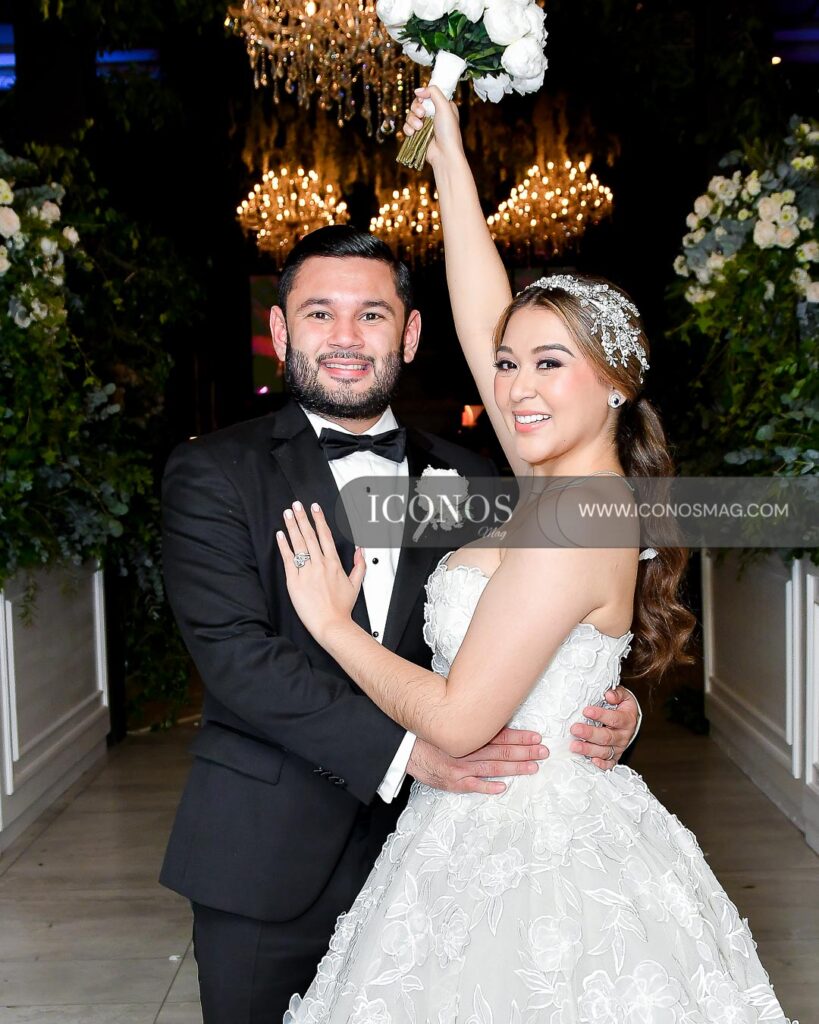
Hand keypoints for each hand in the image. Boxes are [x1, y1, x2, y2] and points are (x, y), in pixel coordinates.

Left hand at [276, 501, 364, 642]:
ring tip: (287, 514)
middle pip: (309, 535)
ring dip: (292, 526)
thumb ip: (359, 565)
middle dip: (303, 518)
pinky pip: (288, 559)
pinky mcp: (295, 581)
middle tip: (297, 505)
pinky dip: (284, 546)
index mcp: (334, 564)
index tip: (315, 508)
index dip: (319, 520)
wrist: (331, 624)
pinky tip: (280, 534)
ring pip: (298, 543)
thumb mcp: (356, 584)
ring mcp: (307, 572)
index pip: (325, 536)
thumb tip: (361, 550)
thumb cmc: (342, 607)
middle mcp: (320, 564)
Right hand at [402, 85, 462, 166]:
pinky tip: (412, 133)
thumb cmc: (448, 131)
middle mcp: (433, 115)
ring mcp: (425, 126)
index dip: (422, 97)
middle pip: (416, 104)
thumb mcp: (445, 106)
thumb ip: (433, 92)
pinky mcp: (418, 135)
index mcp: (443, 106)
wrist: (444, 154)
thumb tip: (418, 90)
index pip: (427, 95)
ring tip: (419, 127)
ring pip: (410, 115)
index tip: (422, 101)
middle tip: (422, 115)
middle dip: (416, 109)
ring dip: (412, 120)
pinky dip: (408, 129)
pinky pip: (407, 127)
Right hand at [408, 728, 548, 794]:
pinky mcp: (451, 781)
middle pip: (502, 751)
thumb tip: (490, 711)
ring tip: (533, 767)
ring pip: (493, 767)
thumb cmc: (427, 732)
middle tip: (543, 752)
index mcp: (468, 734)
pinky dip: (488, 787)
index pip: (500, 734)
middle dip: (525, 751)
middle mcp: (467, 750)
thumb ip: (470, 720)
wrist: (403, 746)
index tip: (536, 736)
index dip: (519, 736)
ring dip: (515, 768)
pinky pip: (473, 785)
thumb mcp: (449, 718)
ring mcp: (460, 767)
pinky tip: (503, 787)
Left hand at [570, 686, 639, 769]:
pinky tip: (592, 761)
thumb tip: (608, 694)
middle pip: (607, 737)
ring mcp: (618, 748)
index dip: (600, 715)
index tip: (586, 710)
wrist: (630, 720)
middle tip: (574, 729)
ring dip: (589, 749)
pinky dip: (602, 764)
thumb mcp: (624, 696)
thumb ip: (617, 693)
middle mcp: (624, 736)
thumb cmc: (622, 706)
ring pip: (605, 751)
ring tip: (574, 746)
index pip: (614, 718)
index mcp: (627, 719)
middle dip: (589, 734)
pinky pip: (609, 764)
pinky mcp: (614, 756)